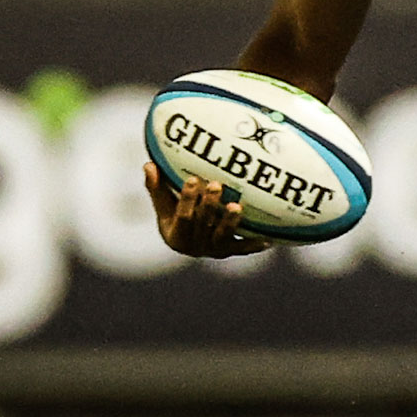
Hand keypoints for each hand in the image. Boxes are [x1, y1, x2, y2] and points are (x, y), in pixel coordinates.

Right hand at [145, 163, 270, 258]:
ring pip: (222, 237)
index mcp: (175, 236)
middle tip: (217, 185)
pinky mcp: (229, 251)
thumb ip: (156, 187)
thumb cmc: (175, 216)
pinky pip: (243, 248)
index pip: (181, 216)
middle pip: (203, 224)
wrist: (188, 241)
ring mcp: (213, 250)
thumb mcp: (164, 204)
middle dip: (209, 205)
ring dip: (230, 222)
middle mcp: (194, 247)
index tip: (193, 179)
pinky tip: (268, 240)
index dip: (187, 199)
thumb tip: (148, 165)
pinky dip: (254, 245)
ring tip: (236, 207)